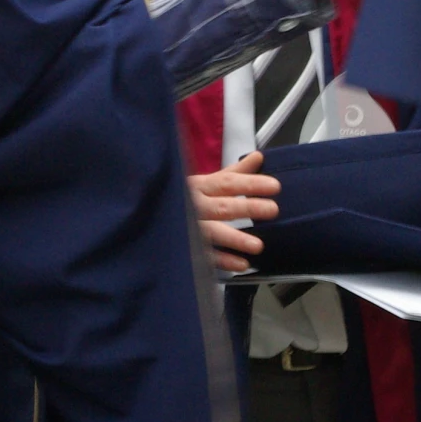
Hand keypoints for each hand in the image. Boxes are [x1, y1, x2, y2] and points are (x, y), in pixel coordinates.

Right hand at [190, 153, 281, 273]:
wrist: (146, 216)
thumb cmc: (181, 198)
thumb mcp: (205, 182)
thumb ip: (233, 172)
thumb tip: (257, 157)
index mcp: (199, 186)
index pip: (227, 183)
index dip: (250, 184)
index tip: (274, 187)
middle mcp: (194, 205)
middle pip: (223, 207)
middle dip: (248, 208)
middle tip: (272, 210)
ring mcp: (188, 228)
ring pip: (213, 232)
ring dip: (236, 239)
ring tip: (258, 246)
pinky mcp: (186, 248)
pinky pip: (205, 256)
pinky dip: (223, 260)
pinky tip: (241, 264)